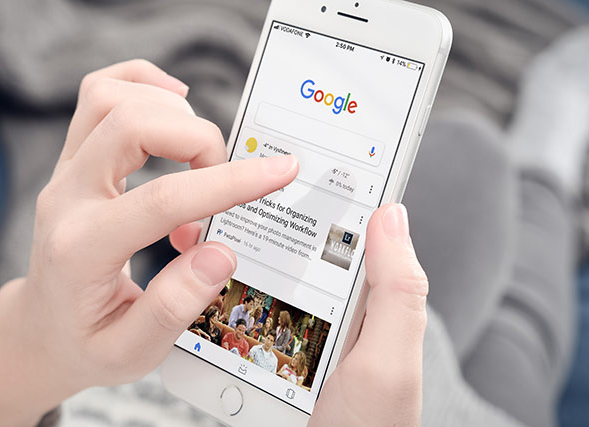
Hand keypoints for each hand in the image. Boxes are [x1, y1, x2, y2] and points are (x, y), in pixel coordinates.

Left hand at [0, 60, 298, 426]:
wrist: (41, 331)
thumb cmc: (87, 342)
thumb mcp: (132, 351)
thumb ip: (175, 306)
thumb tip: (221, 253)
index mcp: (83, 250)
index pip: (161, 199)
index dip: (227, 183)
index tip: (279, 172)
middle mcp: (67, 199)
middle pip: (130, 125)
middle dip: (199, 140)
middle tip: (225, 183)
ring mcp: (65, 173)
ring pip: (109, 98)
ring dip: (170, 111)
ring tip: (202, 155)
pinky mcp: (72, 160)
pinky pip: (97, 94)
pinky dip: (140, 84)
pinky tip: (173, 105)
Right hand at [172, 204, 427, 424]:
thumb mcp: (389, 364)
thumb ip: (398, 292)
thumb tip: (390, 211)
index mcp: (367, 305)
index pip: (351, 234)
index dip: (332, 191)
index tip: (298, 151)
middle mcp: (328, 315)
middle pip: (293, 253)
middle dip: (261, 219)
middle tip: (225, 184)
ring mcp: (291, 339)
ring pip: (256, 285)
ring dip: (227, 260)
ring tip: (195, 230)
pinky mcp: (261, 363)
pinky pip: (234, 326)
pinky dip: (211, 307)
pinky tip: (191, 290)